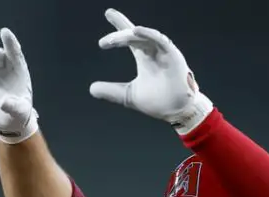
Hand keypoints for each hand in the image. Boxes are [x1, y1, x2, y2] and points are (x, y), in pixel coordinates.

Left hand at [89, 9, 212, 134]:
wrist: (176, 112)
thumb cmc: (158, 102)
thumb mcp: (128, 95)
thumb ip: (111, 91)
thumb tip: (91, 88)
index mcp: (144, 56)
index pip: (130, 37)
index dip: (120, 24)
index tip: (109, 13)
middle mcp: (153, 51)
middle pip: (134, 35)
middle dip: (118, 35)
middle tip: (104, 43)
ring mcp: (164, 51)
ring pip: (144, 37)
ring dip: (128, 36)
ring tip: (114, 40)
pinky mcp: (173, 55)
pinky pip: (161, 40)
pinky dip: (149, 34)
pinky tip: (136, 31)